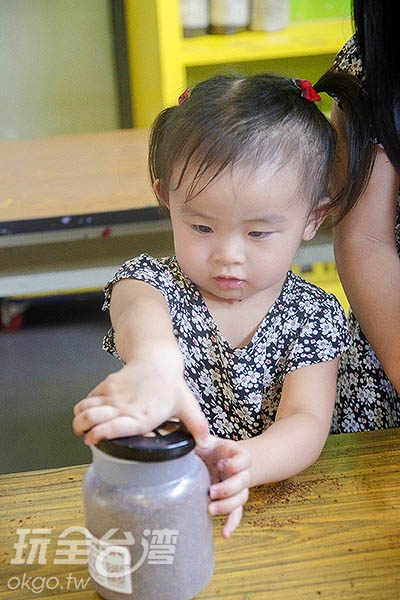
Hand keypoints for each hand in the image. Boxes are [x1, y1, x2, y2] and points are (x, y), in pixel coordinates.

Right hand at [73, 358, 209, 447]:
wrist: (158, 359)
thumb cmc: (172, 385)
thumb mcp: (187, 407)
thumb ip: (197, 427)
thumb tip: (207, 445)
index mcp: (142, 417)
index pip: (113, 427)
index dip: (99, 435)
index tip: (92, 440)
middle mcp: (124, 407)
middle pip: (91, 418)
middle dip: (81, 429)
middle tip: (85, 436)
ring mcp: (113, 395)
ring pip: (85, 407)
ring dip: (79, 419)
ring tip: (81, 427)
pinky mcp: (107, 386)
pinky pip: (88, 398)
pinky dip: (83, 407)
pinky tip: (88, 413)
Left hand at [196, 437, 250, 538]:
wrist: (213, 456)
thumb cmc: (206, 447)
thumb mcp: (203, 440)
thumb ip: (198, 437)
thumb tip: (190, 438)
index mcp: (234, 454)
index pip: (244, 458)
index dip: (235, 463)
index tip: (220, 464)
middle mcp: (239, 471)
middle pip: (244, 481)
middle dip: (228, 488)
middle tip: (211, 491)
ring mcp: (237, 487)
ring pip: (242, 498)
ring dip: (227, 505)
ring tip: (210, 509)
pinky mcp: (231, 500)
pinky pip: (236, 514)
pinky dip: (231, 524)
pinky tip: (224, 534)